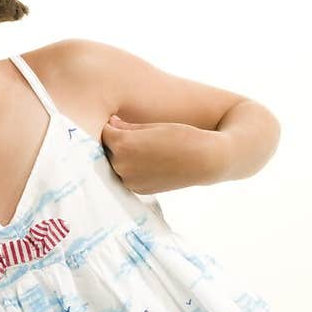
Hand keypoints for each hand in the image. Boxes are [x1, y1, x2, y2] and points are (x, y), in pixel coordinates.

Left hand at [100, 114, 225, 192]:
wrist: (205, 161)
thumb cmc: (182, 137)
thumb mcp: (153, 127)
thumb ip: (127, 127)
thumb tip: (111, 123)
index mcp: (123, 145)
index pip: (105, 132)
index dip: (113, 126)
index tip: (121, 122)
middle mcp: (121, 165)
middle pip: (108, 150)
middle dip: (116, 142)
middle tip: (133, 135)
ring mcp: (129, 180)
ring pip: (116, 164)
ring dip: (122, 156)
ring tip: (143, 149)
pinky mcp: (138, 190)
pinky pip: (126, 176)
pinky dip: (131, 169)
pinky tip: (147, 161)